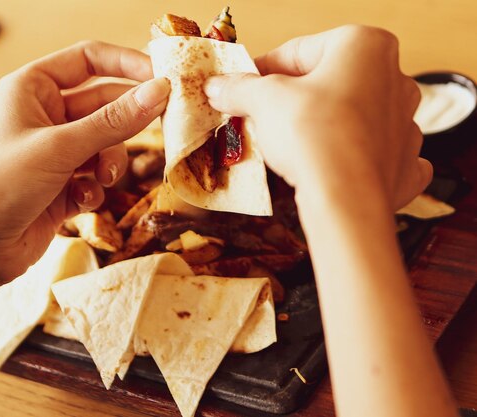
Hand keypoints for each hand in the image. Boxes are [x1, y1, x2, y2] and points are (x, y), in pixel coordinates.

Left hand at [0, 41, 169, 286]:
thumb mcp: (60, 147)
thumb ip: (114, 121)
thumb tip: (160, 91)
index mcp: (32, 89)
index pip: (88, 60)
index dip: (126, 64)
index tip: (161, 77)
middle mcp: (44, 116)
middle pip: (104, 106)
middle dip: (125, 123)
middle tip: (160, 127)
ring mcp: (54, 153)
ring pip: (106, 145)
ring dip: (110, 163)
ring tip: (100, 179)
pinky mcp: (62, 186)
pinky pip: (96, 177)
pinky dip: (94, 189)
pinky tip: (80, 202)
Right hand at [204, 25, 431, 209]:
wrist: (343, 197)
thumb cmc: (311, 134)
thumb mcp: (264, 100)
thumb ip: (241, 88)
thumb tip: (219, 86)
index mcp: (365, 47)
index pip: (299, 51)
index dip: (263, 70)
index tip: (242, 87)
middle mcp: (394, 80)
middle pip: (329, 82)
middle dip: (294, 98)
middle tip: (259, 116)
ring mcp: (405, 125)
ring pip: (355, 118)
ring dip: (326, 126)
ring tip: (288, 146)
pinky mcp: (404, 166)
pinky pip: (378, 156)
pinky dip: (356, 160)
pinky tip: (337, 166)